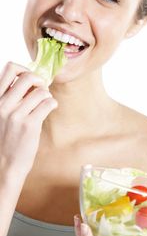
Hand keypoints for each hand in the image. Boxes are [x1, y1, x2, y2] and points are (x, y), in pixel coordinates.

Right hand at [0, 62, 56, 176]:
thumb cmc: (4, 139)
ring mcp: (16, 114)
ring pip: (41, 91)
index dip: (24, 70)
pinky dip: (52, 103)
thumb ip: (9, 98)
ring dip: (47, 95)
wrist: (3, 166)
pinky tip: (49, 109)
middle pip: (28, 77)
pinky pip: (48, 103)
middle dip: (39, 81)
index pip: (10, 69)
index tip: (30, 81)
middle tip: (41, 91)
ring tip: (44, 104)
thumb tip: (30, 81)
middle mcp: (3, 104)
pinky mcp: (30, 124)